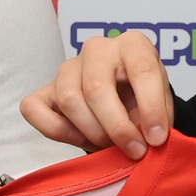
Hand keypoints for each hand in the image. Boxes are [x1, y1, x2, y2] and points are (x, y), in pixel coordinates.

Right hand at [20, 30, 173, 158]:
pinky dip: (56, 130)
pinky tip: (79, 138)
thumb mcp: (161, 105)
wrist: (124, 102)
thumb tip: (150, 141)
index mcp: (133, 45)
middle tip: (133, 150)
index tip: (157, 139)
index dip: (151, 109)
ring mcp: (68, 67)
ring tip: (108, 144)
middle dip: (117, 127)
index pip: (142, 70)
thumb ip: (158, 119)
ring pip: (69, 99)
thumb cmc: (143, 100)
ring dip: (91, 131)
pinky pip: (34, 108)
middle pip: (97, 87)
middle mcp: (98, 49)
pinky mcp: (45, 89)